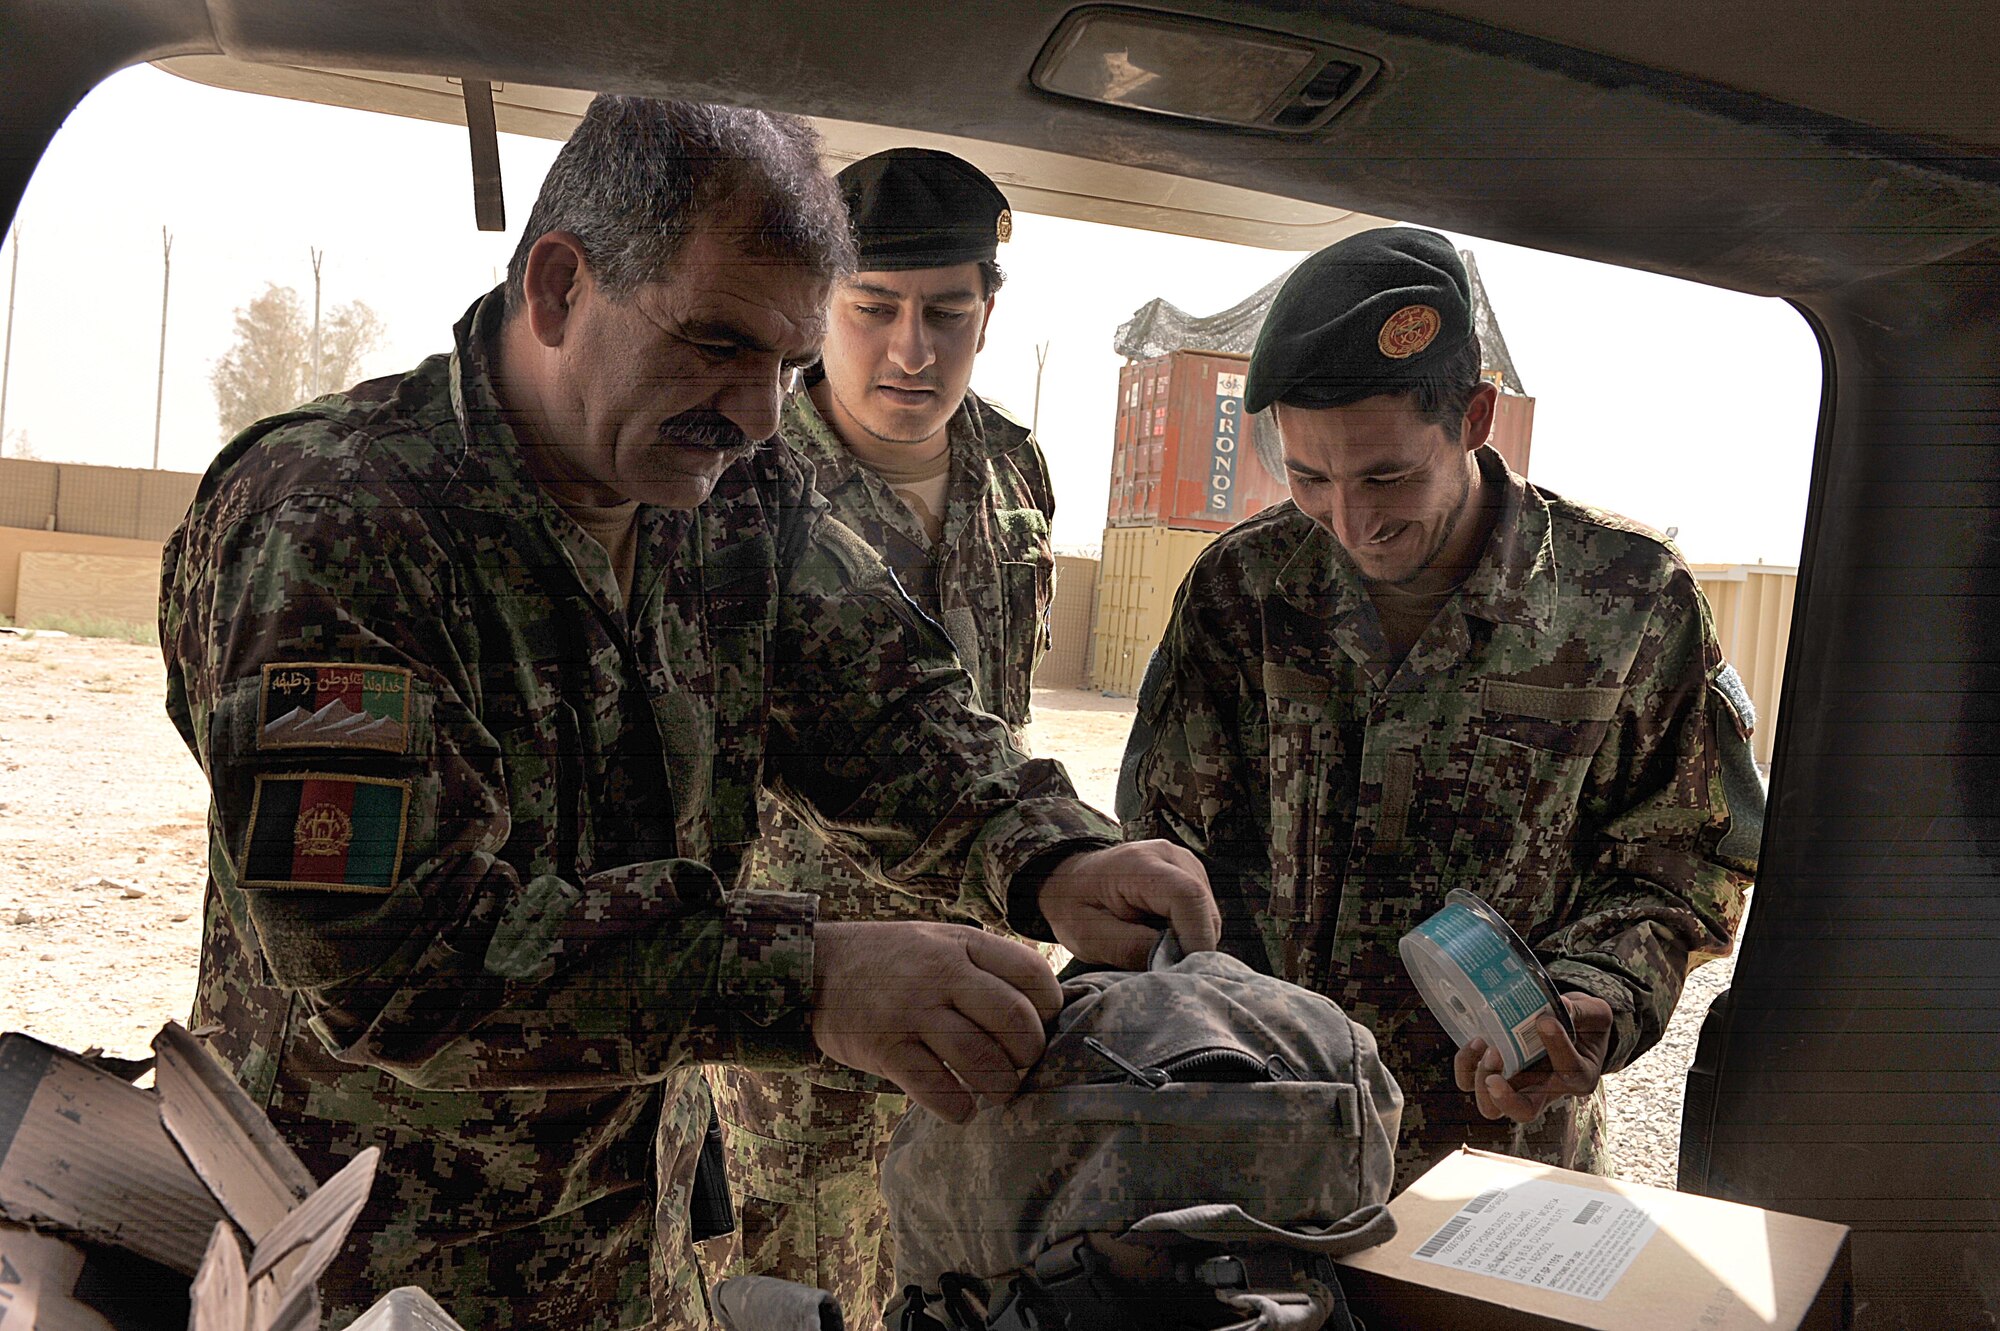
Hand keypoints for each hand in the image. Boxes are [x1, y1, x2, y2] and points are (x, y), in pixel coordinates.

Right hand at [810, 921, 1062, 1122]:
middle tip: (1021, 1068)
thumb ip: (984, 965)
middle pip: (1016, 1021)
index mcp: (962, 943)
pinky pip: (938, 1090)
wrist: (815, 968)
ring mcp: (912, 1010)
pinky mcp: (885, 1048)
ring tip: (996, 1093)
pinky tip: (962, 1108)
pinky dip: (959, 1108)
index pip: (1032, 975)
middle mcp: (941, 973)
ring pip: (982, 1061)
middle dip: (1029, 1056)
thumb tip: (1041, 1011)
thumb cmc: (890, 960)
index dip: (1049, 1009)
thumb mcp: (939, 941)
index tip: (1042, 1028)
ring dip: (1000, 1088)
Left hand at [1036, 840, 1219, 968]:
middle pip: (1204, 910)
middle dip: (1191, 948)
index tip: (1182, 972)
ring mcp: (1185, 862)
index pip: (1187, 896)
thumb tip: (1173, 964)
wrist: (1071, 879)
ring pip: (1209, 915)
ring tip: (1156, 950)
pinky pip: (1204, 913)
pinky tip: (1163, 937)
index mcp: (1138, 864)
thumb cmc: (1074, 906)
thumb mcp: (1088, 936)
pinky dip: (1190, 933)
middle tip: (1162, 968)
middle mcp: (1169, 855)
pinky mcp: (1192, 874)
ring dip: (1191, 941)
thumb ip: (1130, 948)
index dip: (1194, 938)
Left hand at [1453, 993, 1614, 1122]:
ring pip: (1491, 1107)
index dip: (1558, 1047)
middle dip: (1505, 1095)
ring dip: (1480, 1079)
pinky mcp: (1496, 1072)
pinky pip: (1471, 1082)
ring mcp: (1519, 1085)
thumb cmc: (1585, 1024)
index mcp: (1579, 1077)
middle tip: (1497, 1055)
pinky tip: (1474, 1041)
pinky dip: (1466, 1065)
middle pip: (1523, 1111)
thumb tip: (1561, 1006)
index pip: (1570, 1073)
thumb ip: (1582, 1011)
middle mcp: (1547, 1091)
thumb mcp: (1595, 1014)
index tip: (1546, 1020)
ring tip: (1483, 1043)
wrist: (1573, 1026)